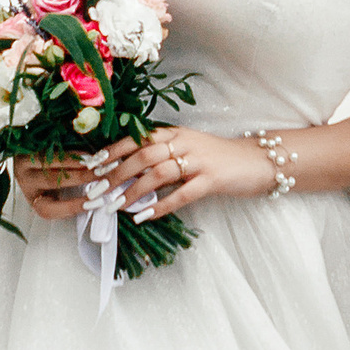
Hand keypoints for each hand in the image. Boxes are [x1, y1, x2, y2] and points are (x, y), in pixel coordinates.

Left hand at [65, 127, 284, 218]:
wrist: (256, 160)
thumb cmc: (218, 158)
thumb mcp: (188, 148)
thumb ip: (162, 155)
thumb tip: (128, 171)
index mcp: (175, 133)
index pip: (137, 138)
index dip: (112, 151)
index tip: (92, 165)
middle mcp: (183, 142)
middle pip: (142, 154)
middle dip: (116, 173)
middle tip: (97, 191)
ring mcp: (198, 160)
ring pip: (158, 173)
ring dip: (133, 190)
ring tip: (115, 206)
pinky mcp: (212, 179)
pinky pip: (182, 194)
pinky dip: (161, 205)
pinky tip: (144, 216)